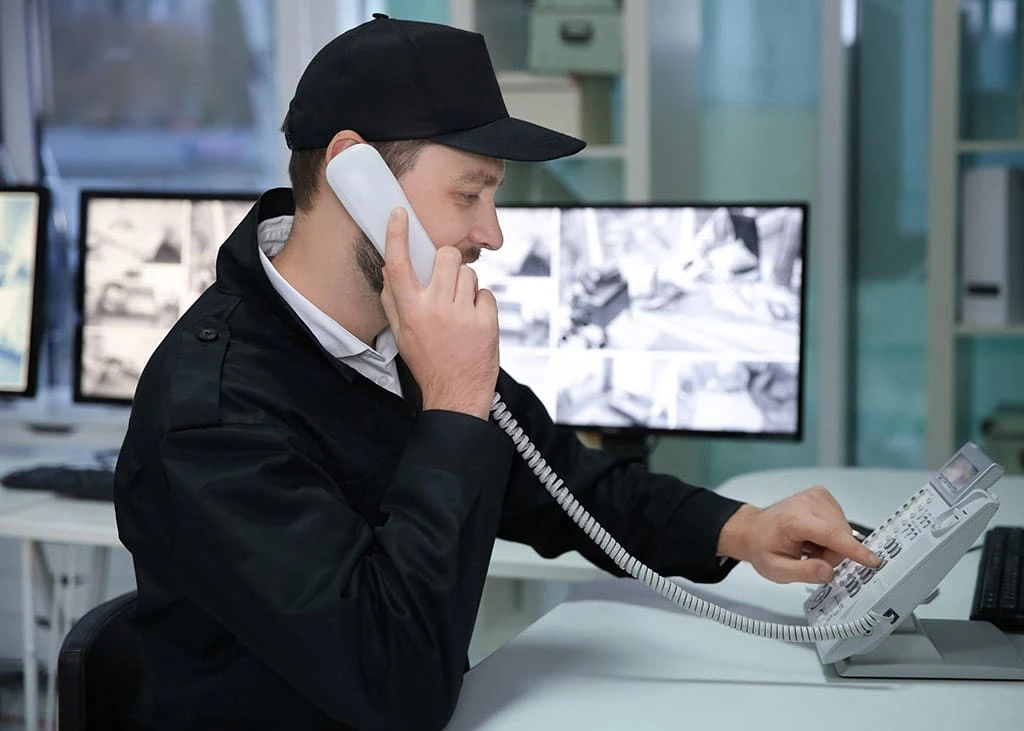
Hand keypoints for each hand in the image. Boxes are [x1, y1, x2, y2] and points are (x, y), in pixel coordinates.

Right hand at [380, 207, 498, 420]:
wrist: (456, 394)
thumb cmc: (428, 364)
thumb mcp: (401, 334)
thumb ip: (393, 300)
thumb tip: (390, 269)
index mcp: (410, 311)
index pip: (398, 265)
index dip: (397, 235)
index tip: (399, 214)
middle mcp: (435, 309)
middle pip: (446, 256)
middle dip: (448, 262)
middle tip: (447, 279)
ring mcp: (462, 314)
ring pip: (469, 273)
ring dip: (465, 285)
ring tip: (461, 307)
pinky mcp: (486, 321)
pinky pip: (486, 293)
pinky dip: (482, 303)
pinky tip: (474, 321)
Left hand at [717, 486, 880, 583]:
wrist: (753, 529)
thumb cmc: (763, 546)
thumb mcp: (776, 570)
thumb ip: (804, 573)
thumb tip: (828, 572)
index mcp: (794, 520)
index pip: (831, 535)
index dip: (854, 550)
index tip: (872, 560)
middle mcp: (807, 503)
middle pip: (841, 537)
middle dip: (830, 555)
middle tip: (808, 556)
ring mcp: (816, 496)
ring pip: (844, 531)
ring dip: (830, 545)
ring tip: (808, 546)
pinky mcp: (823, 496)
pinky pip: (841, 524)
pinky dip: (831, 535)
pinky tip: (813, 536)